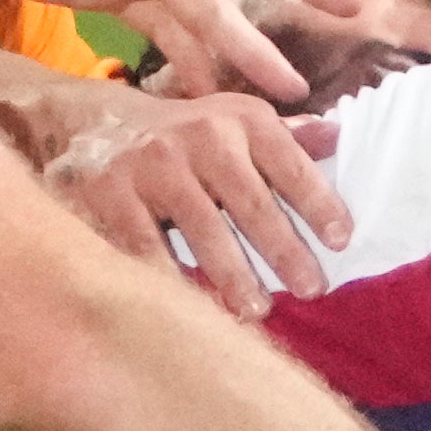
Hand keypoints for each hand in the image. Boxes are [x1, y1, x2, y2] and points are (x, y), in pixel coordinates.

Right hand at [45, 84, 350, 316]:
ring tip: (257, 310)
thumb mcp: (233, 122)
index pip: (290, 165)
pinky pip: (148, 247)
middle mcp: (201, 136)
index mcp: (240, 119)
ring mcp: (154, 164)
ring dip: (233, 275)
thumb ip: (285, 136)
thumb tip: (339, 138)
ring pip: (203, 229)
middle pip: (251, 202)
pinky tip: (190, 307)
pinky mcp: (112, 193)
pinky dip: (171, 279)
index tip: (341, 242)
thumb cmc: (181, 133)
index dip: (319, 203)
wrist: (88, 120)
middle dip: (284, 251)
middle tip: (310, 289)